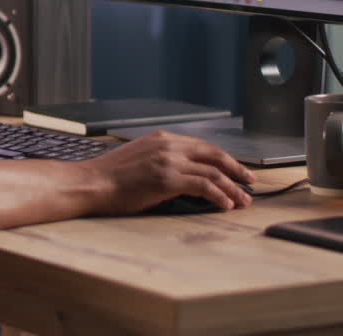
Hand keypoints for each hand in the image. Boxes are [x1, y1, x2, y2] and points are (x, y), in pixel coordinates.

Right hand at [90, 130, 253, 213]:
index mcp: (161, 138)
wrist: (91, 183)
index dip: (223, 159)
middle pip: (214, 154)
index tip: (235, 170)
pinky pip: (203, 186)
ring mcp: (168, 161)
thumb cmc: (110, 177)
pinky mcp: (167, 179)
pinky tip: (226, 205)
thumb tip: (182, 174)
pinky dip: (219, 196)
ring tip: (243, 200)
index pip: (202, 146)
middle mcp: (168, 145)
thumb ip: (162, 160)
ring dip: (232, 188)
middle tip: (250, 181)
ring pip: (213, 172)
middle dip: (236, 169)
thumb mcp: (139, 159)